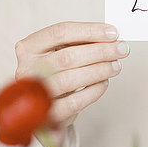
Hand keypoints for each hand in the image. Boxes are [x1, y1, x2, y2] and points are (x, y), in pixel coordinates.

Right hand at [14, 22, 128, 146]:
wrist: (44, 109)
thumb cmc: (57, 74)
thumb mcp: (61, 53)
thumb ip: (80, 43)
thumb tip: (111, 38)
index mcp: (28, 47)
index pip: (60, 32)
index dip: (90, 31)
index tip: (113, 33)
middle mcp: (26, 69)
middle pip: (67, 56)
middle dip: (100, 51)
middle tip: (121, 49)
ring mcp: (34, 94)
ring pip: (70, 79)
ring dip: (99, 70)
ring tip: (115, 66)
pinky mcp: (46, 115)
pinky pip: (74, 102)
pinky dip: (93, 91)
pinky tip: (104, 83)